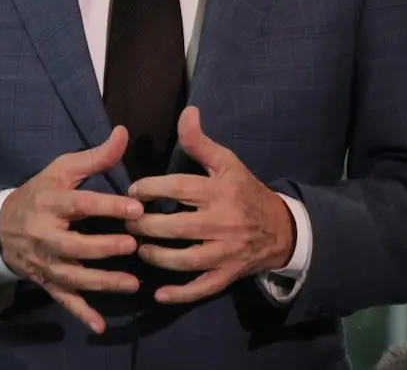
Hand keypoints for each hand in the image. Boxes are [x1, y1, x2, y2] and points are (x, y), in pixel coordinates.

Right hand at [0, 126, 143, 333]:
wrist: (0, 224)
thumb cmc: (40, 191)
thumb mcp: (62, 169)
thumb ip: (95, 156)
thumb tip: (123, 133)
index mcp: (51, 202)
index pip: (81, 204)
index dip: (109, 205)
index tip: (137, 207)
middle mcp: (45, 234)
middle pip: (74, 245)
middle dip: (103, 247)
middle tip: (133, 244)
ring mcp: (44, 261)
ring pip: (72, 275)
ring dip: (101, 282)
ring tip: (131, 283)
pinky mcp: (45, 281)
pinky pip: (63, 299)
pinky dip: (81, 313)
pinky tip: (100, 325)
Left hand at [126, 106, 293, 303]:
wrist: (281, 228)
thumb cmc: (246, 190)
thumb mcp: (227, 162)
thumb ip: (201, 142)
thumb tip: (187, 112)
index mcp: (219, 191)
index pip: (178, 188)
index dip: (150, 189)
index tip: (132, 191)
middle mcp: (222, 222)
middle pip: (176, 227)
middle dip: (146, 225)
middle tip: (126, 221)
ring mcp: (225, 252)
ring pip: (186, 260)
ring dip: (157, 257)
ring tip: (139, 248)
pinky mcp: (227, 275)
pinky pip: (201, 288)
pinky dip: (179, 294)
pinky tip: (158, 294)